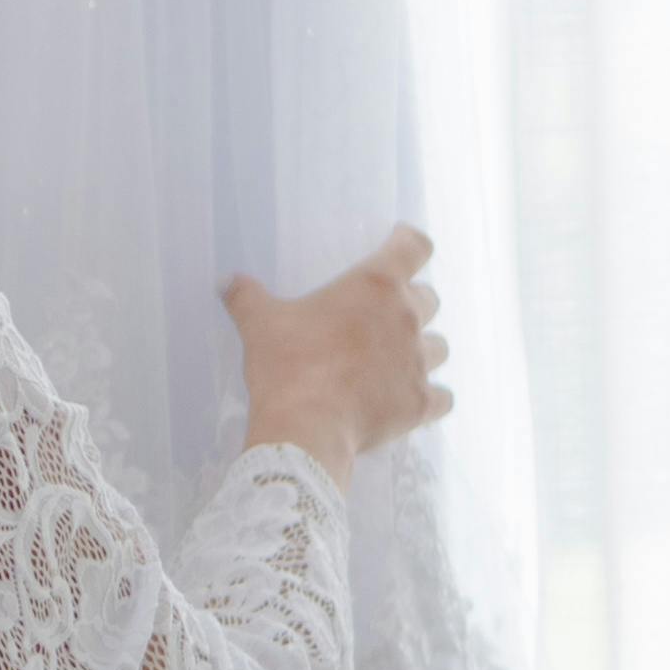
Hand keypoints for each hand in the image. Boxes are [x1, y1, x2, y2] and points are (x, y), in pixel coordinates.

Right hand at [219, 226, 450, 492]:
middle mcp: (406, 318)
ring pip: (439, 347)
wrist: (306, 427)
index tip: (401, 244)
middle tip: (384, 317)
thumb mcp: (258, 324)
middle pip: (430, 299)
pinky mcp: (421, 403)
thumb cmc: (286, 365)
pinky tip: (413, 401)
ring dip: (423, 349)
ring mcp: (419, 362)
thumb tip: (226, 281)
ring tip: (398, 360)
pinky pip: (442, 397)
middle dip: (412, 304)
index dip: (410, 243)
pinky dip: (430, 397)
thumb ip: (246, 297)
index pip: (414, 247)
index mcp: (374, 285)